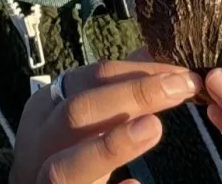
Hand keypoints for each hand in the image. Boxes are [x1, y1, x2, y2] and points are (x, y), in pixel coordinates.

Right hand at [11, 59, 201, 183]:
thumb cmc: (61, 153)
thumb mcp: (78, 116)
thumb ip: (112, 88)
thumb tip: (153, 51)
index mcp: (45, 110)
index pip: (90, 78)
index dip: (139, 71)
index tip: (182, 73)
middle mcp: (38, 145)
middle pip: (76, 113)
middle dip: (131, 96)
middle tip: (182, 88)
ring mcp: (41, 180)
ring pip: (63, 168)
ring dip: (108, 147)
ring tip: (154, 128)